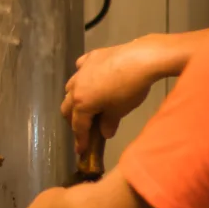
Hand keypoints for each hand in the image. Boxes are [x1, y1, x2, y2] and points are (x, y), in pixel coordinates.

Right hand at [62, 39, 159, 154]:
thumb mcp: (120, 110)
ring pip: (70, 87)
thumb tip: (105, 133)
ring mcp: (81, 70)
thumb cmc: (130, 89)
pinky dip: (83, 76)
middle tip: (84, 127)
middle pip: (67, 107)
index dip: (80, 139)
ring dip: (75, 98)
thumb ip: (110, 123)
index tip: (81, 150)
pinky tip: (91, 77)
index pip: (78, 125)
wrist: (141, 59)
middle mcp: (76, 87)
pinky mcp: (91, 57)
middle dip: (73, 119)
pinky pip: (81, 69)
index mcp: (81, 103)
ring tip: (87, 102)